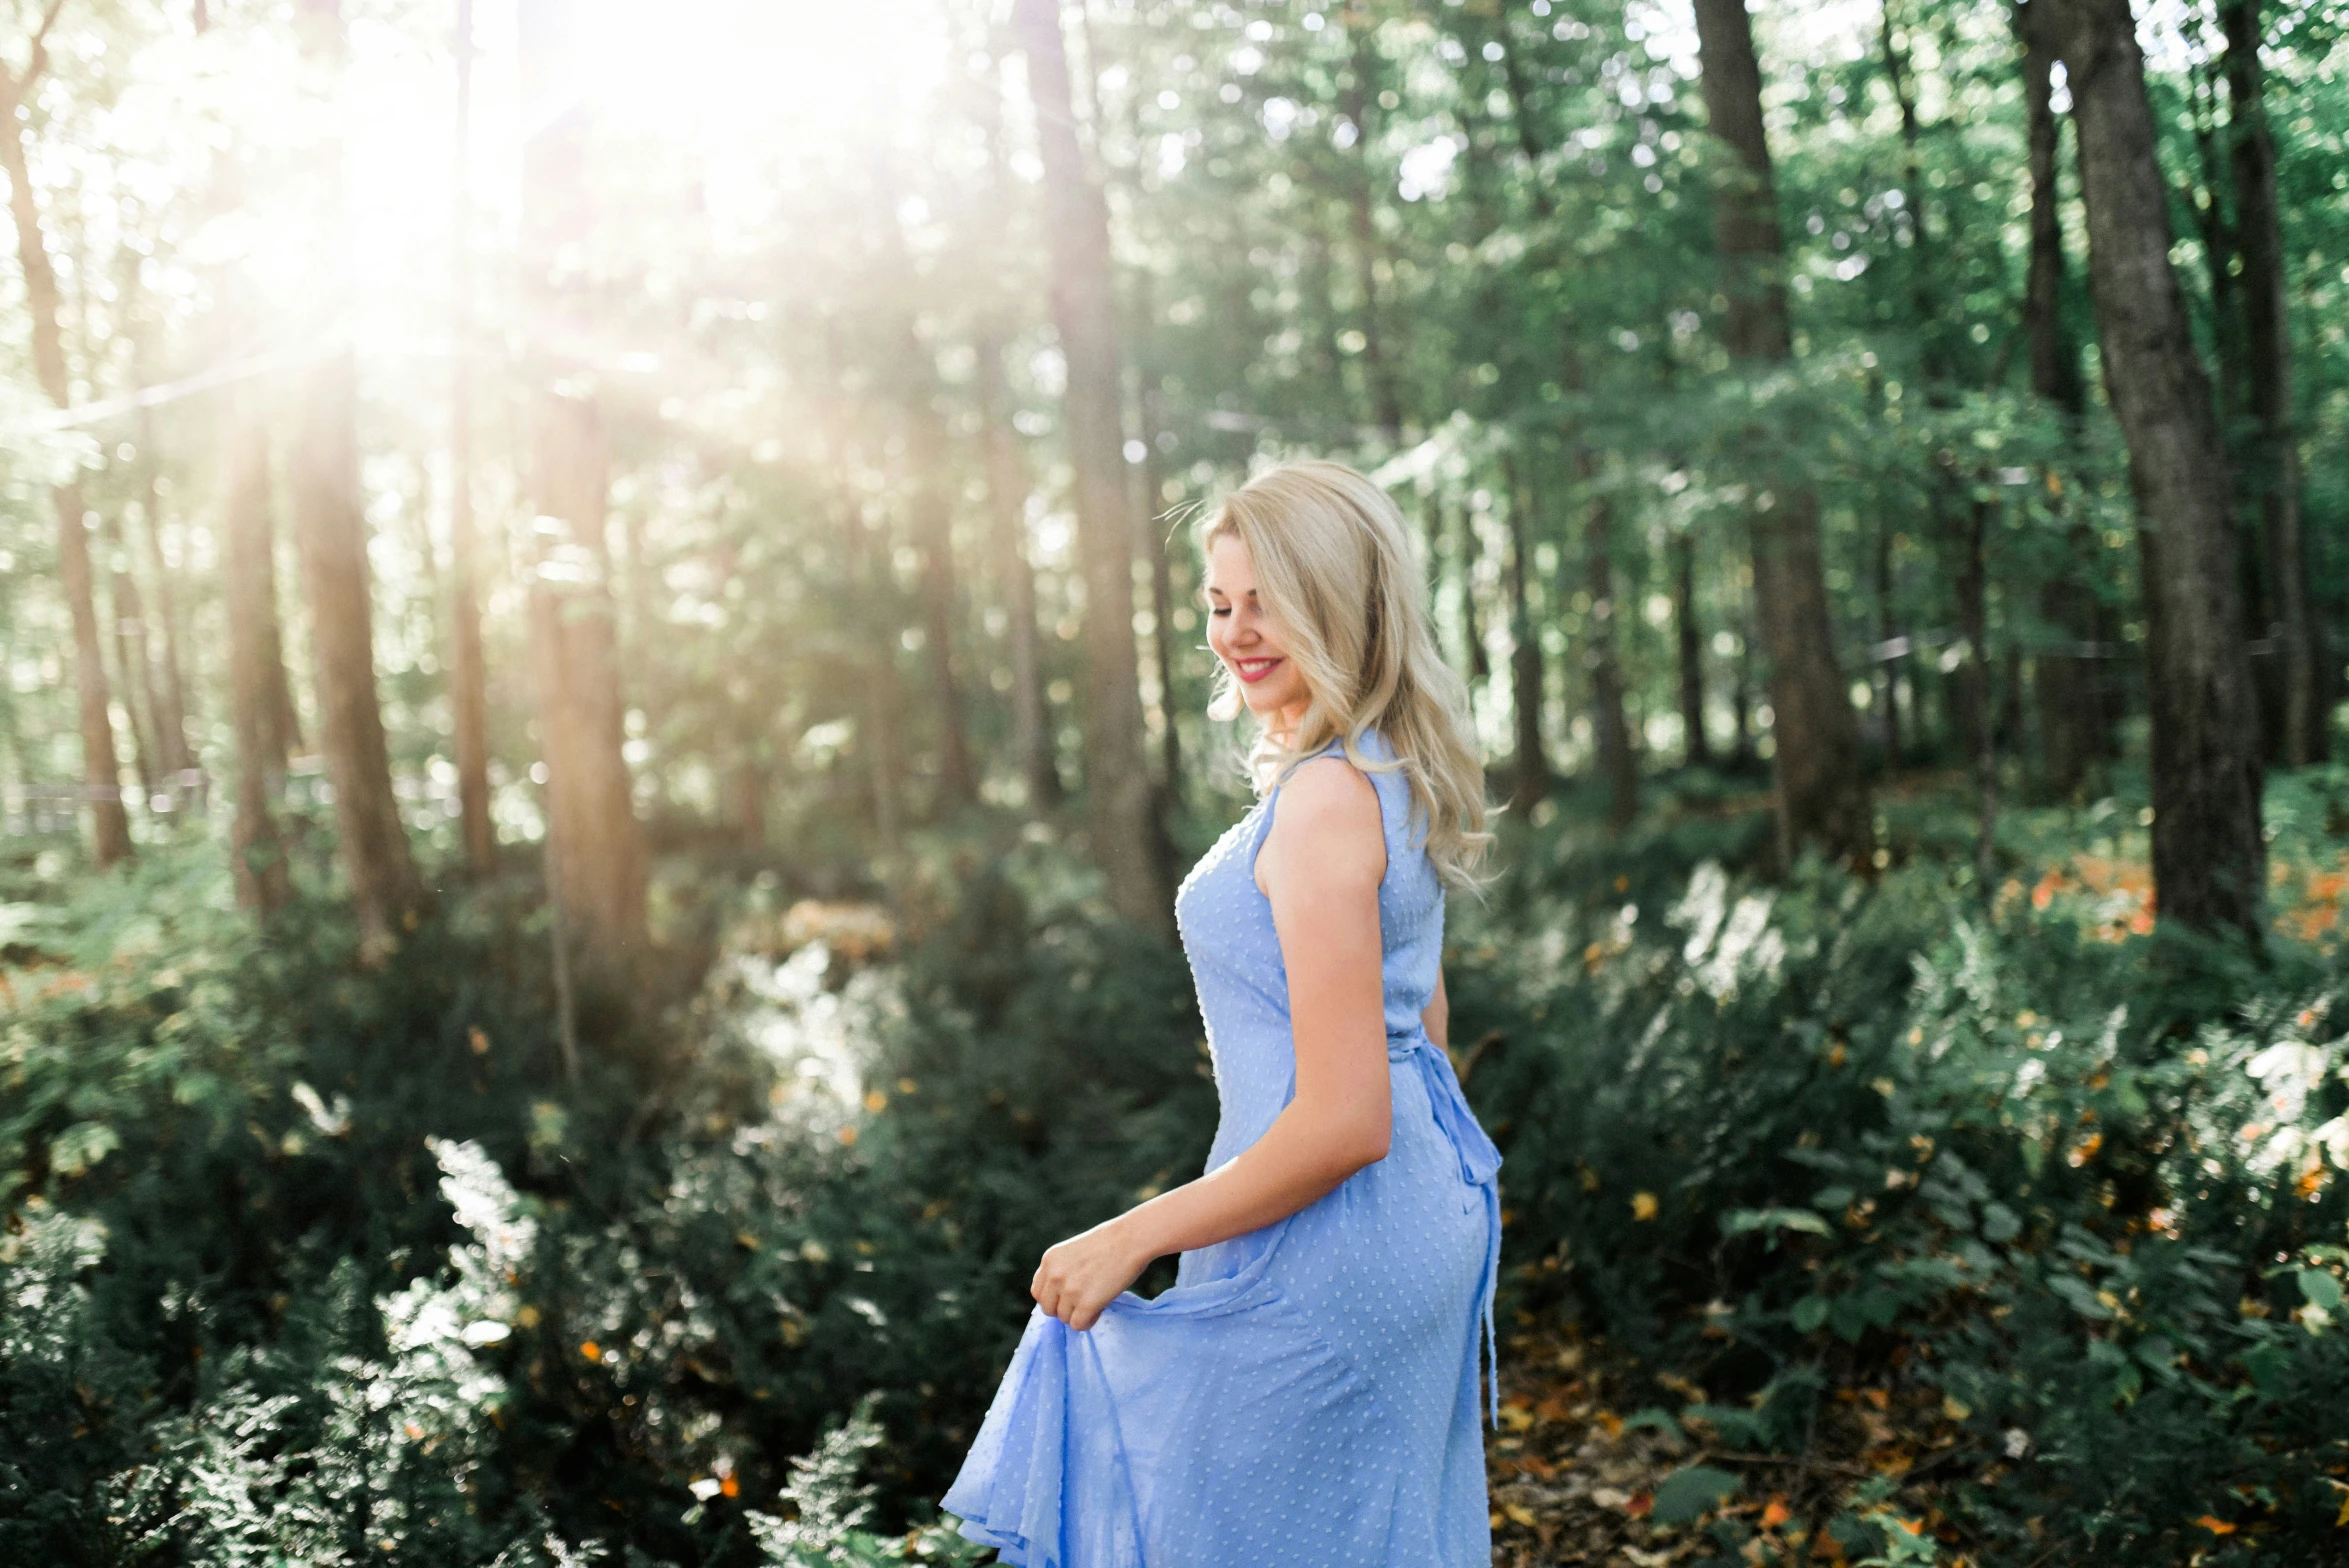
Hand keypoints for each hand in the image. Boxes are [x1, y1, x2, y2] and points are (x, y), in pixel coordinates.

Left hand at [1031, 1216, 1151, 1331]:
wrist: (1130, 1239)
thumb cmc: (1110, 1243)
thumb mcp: (1074, 1252)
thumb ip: (1061, 1272)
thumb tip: (1060, 1299)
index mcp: (1049, 1260)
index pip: (1038, 1292)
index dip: (1053, 1298)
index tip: (1069, 1297)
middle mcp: (1054, 1275)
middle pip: (1048, 1309)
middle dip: (1063, 1309)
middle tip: (1082, 1302)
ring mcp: (1069, 1290)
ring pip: (1064, 1318)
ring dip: (1079, 1314)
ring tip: (1096, 1302)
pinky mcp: (1086, 1303)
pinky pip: (1078, 1325)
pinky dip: (1089, 1321)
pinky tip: (1100, 1309)